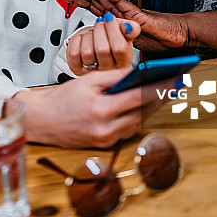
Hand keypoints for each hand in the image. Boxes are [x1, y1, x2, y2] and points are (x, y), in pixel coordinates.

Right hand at [15, 69, 173, 147]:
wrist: (40, 121)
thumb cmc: (61, 99)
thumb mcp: (87, 80)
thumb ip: (114, 76)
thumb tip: (139, 71)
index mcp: (100, 110)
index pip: (138, 97)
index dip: (159, 87)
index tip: (174, 77)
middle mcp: (105, 129)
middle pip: (143, 112)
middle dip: (161, 96)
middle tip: (176, 84)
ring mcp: (106, 140)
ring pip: (138, 122)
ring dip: (152, 108)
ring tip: (165, 92)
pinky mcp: (105, 145)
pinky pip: (128, 130)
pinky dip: (137, 117)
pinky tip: (145, 106)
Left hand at [57, 0, 189, 51]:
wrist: (179, 34)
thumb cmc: (158, 36)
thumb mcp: (129, 40)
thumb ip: (116, 38)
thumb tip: (104, 41)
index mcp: (114, 16)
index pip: (91, 4)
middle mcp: (118, 10)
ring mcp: (125, 10)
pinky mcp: (135, 13)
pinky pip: (118, 1)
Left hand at [66, 12, 140, 74]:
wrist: (95, 43)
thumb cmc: (111, 39)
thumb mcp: (124, 32)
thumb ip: (130, 28)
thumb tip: (129, 27)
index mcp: (124, 62)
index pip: (119, 48)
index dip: (113, 29)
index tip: (109, 17)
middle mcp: (109, 70)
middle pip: (102, 50)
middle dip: (99, 30)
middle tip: (100, 22)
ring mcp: (92, 71)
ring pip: (87, 52)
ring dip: (88, 36)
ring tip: (92, 33)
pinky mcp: (78, 69)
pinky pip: (74, 54)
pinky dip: (76, 41)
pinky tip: (82, 38)